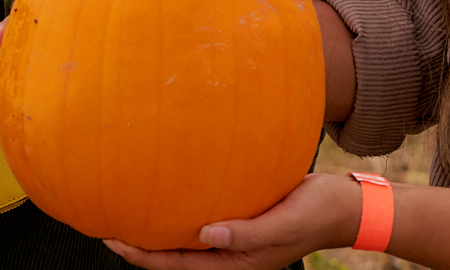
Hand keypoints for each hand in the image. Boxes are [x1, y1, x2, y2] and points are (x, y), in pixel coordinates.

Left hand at [102, 173, 361, 269]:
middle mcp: (229, 253)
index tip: (112, 239)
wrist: (345, 204)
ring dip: (157, 225)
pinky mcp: (240, 218)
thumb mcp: (286, 223)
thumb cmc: (317, 212)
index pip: (178, 265)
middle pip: (174, 255)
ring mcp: (234, 238)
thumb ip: (248, 234)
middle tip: (104, 221)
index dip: (143, 256)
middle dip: (140, 243)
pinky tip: (167, 187)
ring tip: (127, 204)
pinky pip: (202, 218)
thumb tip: (206, 236)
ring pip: (186, 238)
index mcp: (236, 263)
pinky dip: (181, 208)